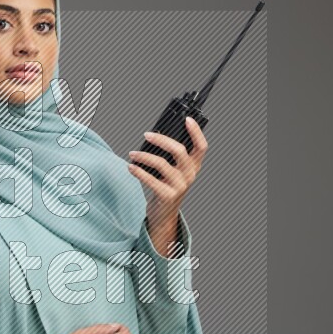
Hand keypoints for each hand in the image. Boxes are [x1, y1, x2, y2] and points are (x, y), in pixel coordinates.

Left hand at [127, 117, 208, 254]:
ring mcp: (180, 186)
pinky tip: (130, 167)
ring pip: (161, 163)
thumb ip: (169, 156)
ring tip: (132, 154)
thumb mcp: (173, 171)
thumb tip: (153, 136)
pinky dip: (138, 171)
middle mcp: (190, 175)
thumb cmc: (165, 186)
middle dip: (161, 140)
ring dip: (143, 156)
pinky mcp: (167, 196)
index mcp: (194, 166)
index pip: (201, 147)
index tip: (187, 119)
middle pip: (179, 150)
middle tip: (146, 134)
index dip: (196, 132)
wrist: (164, 214)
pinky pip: (151, 180)